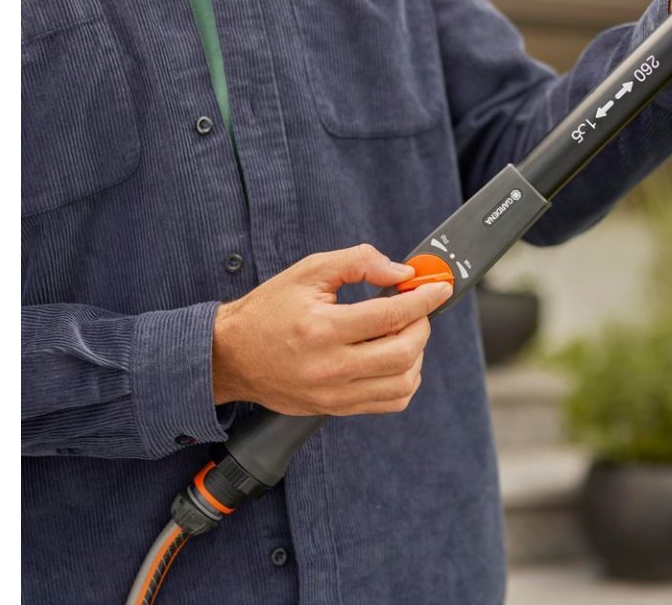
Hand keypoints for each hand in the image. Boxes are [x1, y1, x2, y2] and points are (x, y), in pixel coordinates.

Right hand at [211, 243, 451, 414]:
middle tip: (416, 308)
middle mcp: (330, 367)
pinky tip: (396, 358)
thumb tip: (401, 272)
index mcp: (321, 329)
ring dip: (417, 354)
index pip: (389, 316)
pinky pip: (390, 403)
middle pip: (403, 352)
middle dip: (421, 324)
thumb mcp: (309, 272)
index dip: (422, 299)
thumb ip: (358, 262)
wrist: (232, 356)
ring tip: (404, 332)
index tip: (439, 287)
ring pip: (403, 383)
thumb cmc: (269, 310)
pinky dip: (406, 380)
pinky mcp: (336, 409)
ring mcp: (334, 395)